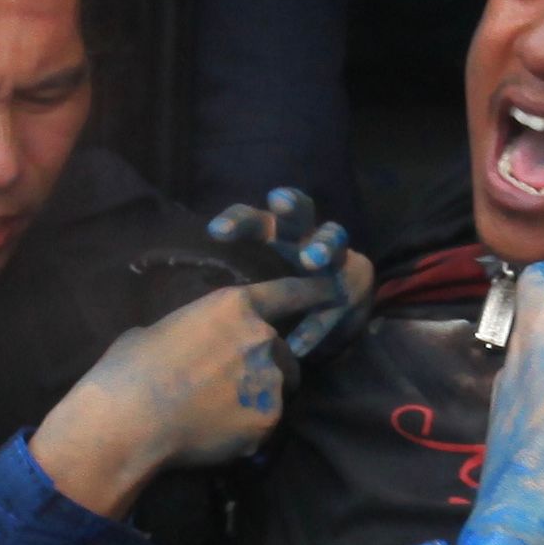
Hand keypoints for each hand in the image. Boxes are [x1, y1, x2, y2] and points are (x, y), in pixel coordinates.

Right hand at [37, 264, 365, 511]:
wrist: (128, 420)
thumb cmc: (129, 369)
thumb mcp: (160, 330)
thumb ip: (194, 330)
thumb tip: (191, 343)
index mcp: (234, 305)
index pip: (290, 292)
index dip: (313, 292)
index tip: (337, 290)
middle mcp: (262, 337)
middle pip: (284, 352)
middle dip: (266, 367)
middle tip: (229, 386)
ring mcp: (269, 380)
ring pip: (278, 390)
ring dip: (259, 399)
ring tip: (218, 413)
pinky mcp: (268, 420)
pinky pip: (266, 425)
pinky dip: (248, 431)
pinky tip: (214, 435)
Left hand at [206, 185, 369, 357]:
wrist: (331, 313)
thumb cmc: (279, 297)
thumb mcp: (254, 288)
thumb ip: (230, 293)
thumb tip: (186, 318)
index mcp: (276, 235)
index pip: (254, 220)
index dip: (237, 221)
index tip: (216, 232)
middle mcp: (304, 237)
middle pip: (299, 211)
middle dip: (290, 205)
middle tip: (279, 201)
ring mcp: (335, 255)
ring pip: (332, 237)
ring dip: (322, 245)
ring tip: (312, 259)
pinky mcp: (357, 276)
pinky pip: (339, 296)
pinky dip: (318, 322)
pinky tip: (301, 343)